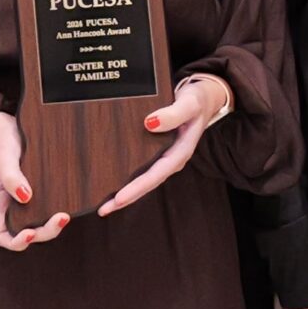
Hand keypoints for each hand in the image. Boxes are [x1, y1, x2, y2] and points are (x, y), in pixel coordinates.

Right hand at [0, 112, 69, 250]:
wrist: (7, 122)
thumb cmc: (0, 139)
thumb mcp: (3, 155)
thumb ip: (10, 176)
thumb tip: (25, 197)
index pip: (3, 235)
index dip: (16, 242)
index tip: (29, 233)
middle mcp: (13, 205)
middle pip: (27, 233)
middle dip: (45, 232)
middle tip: (62, 218)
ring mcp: (27, 198)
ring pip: (40, 223)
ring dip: (53, 225)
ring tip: (67, 214)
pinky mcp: (41, 188)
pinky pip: (48, 207)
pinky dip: (58, 210)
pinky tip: (70, 203)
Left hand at [99, 74, 230, 215]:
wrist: (204, 98)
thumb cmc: (196, 101)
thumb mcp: (189, 104)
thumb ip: (173, 114)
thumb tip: (150, 123)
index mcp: (180, 152)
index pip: (155, 175)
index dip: (137, 188)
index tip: (118, 198)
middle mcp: (172, 160)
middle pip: (147, 185)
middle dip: (125, 199)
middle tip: (103, 210)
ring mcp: (166, 159)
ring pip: (144, 182)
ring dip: (125, 194)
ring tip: (104, 206)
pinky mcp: (159, 154)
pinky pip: (143, 172)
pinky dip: (129, 182)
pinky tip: (115, 187)